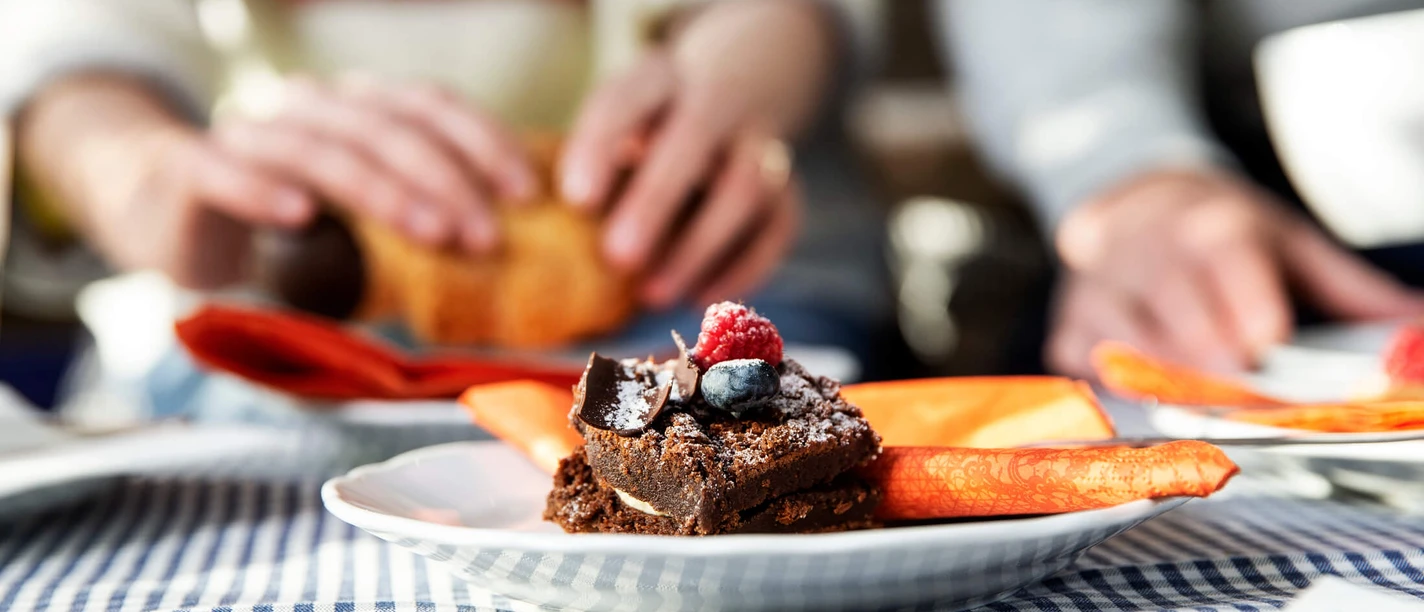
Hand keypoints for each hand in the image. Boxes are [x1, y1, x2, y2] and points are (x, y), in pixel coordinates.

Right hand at [213, 76, 536, 252]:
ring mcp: (250, 133)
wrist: (168, 207)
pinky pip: (228, 173)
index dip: (483, 142)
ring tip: (429, 234)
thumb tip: (501, 257)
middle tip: (486, 236)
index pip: (430, 105)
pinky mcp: (193, 169)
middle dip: (446, 182)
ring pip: (322, 151)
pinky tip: (301, 217)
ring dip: (381, 192)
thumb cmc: (287, 221)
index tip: (527, 193)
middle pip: (387, 130)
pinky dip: (264, 191)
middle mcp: (308, 107)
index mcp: (358, 106)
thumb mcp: (362, 218)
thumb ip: (416, 223)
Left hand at [559, 0, 830, 307]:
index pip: (628, 100)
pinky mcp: (788, 192)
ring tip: (651, 294)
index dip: (602, 146)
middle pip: (693, 139)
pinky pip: (777, 230)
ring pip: (745, 189)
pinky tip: (699, 300)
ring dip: (699, 246)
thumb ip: (589, 170)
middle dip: (655, 200)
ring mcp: (760, 145)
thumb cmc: (644, 134)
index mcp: (658, 80)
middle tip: (616, 256)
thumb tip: (548, 242)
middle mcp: (717, 103)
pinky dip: (741, 269)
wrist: (732, 99)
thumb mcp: (614, 129)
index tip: (574, 199)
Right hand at [1047, 169, 1423, 377]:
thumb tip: (1420, 326)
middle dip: (1219, 372)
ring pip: (1130, 350)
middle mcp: (1149, 251)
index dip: (1258, 333)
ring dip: (1167, 384)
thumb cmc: (1222, 228)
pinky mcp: (1067, 317)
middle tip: (1241, 397)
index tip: (1272, 362)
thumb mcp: (1290, 241)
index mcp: (1215, 229)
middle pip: (1186, 330)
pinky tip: (1136, 387)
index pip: (1238, 293)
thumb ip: (1353, 292)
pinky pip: (1082, 364)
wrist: (1134, 191)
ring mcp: (1100, 286)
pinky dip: (1108, 385)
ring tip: (1194, 398)